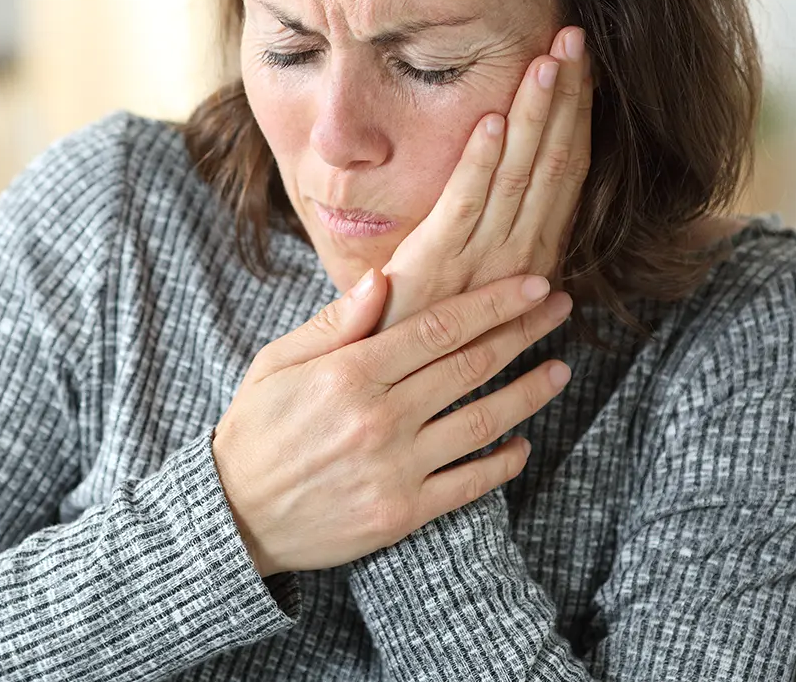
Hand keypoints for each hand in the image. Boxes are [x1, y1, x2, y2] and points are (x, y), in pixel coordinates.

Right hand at [212, 270, 573, 576]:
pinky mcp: (402, 512)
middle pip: (470, 365)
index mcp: (349, 373)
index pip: (439, 327)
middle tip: (560, 310)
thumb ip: (333, 323)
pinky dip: (502, 463)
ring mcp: (395, 467)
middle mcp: (379, 417)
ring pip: (481, 421)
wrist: (235, 516)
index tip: (532, 284)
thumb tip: (383, 278)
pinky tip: (522, 444)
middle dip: (523, 332)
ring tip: (560, 370)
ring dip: (529, 393)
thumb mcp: (277, 363)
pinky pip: (469, 484)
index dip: (493, 303)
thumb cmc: (256, 429)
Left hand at [378, 25, 592, 330]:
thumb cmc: (428, 327)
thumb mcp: (478, 284)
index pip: (566, 171)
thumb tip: (546, 253)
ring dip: (534, 115)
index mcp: (534, 253)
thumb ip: (505, 253)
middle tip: (575, 36)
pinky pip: (464, 203)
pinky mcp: (436, 264)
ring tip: (547, 60)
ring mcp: (480, 259)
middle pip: (553, 161)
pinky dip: (479, 160)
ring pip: (518, 174)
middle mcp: (520, 254)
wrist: (392, 382)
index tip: (585, 62)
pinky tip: (490, 118)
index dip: (578, 114)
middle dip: (566, 97)